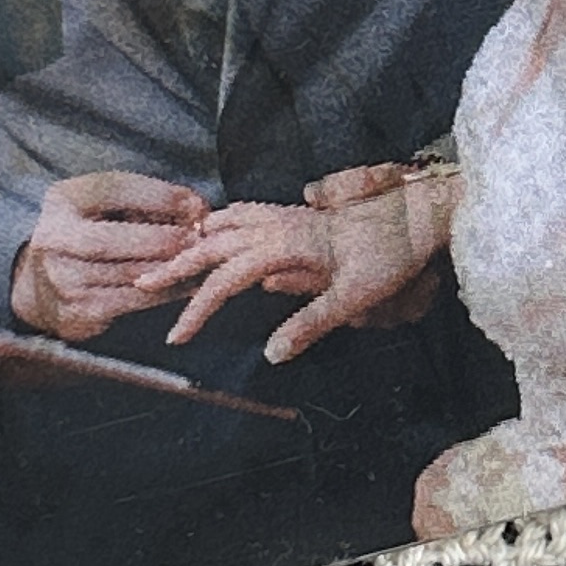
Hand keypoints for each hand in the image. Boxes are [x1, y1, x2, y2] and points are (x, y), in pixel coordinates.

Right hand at [11, 171, 205, 340]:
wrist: (44, 287)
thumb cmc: (89, 236)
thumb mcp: (103, 207)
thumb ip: (142, 202)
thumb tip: (196, 207)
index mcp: (62, 200)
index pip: (113, 189)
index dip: (159, 195)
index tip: (195, 202)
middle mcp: (54, 238)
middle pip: (114, 238)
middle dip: (164, 237)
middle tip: (198, 237)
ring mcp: (63, 277)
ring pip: (130, 272)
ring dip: (171, 266)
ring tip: (199, 259)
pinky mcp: (80, 309)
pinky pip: (135, 300)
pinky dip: (167, 292)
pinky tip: (188, 284)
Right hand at [133, 161, 457, 360]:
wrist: (421, 214)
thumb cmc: (393, 253)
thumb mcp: (356, 296)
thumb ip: (311, 323)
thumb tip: (273, 353)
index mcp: (287, 245)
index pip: (227, 277)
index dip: (199, 307)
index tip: (179, 335)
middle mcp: (281, 224)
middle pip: (214, 243)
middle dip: (176, 265)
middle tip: (144, 286)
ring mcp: (289, 215)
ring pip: (227, 222)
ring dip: (195, 241)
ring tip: (169, 259)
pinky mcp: (300, 214)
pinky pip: (247, 212)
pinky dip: (222, 222)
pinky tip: (217, 231)